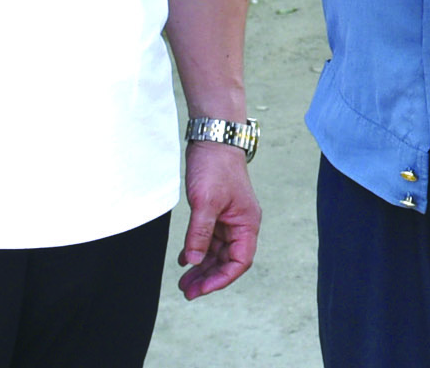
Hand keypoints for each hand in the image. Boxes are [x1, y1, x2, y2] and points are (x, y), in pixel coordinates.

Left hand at [176, 142, 259, 300]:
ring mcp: (229, 219)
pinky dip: (197, 251)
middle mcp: (241, 224)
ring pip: (217, 252)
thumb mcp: (205, 202)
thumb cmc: (215, 167)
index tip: (201, 288)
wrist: (213, 139)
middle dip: (208, 277)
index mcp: (247, 223)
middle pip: (228, 260)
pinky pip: (208, 239)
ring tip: (183, 281)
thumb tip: (193, 262)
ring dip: (201, 267)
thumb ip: (199, 234)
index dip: (222, 278)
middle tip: (187, 291)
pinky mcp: (216, 212)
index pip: (240, 261)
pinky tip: (184, 260)